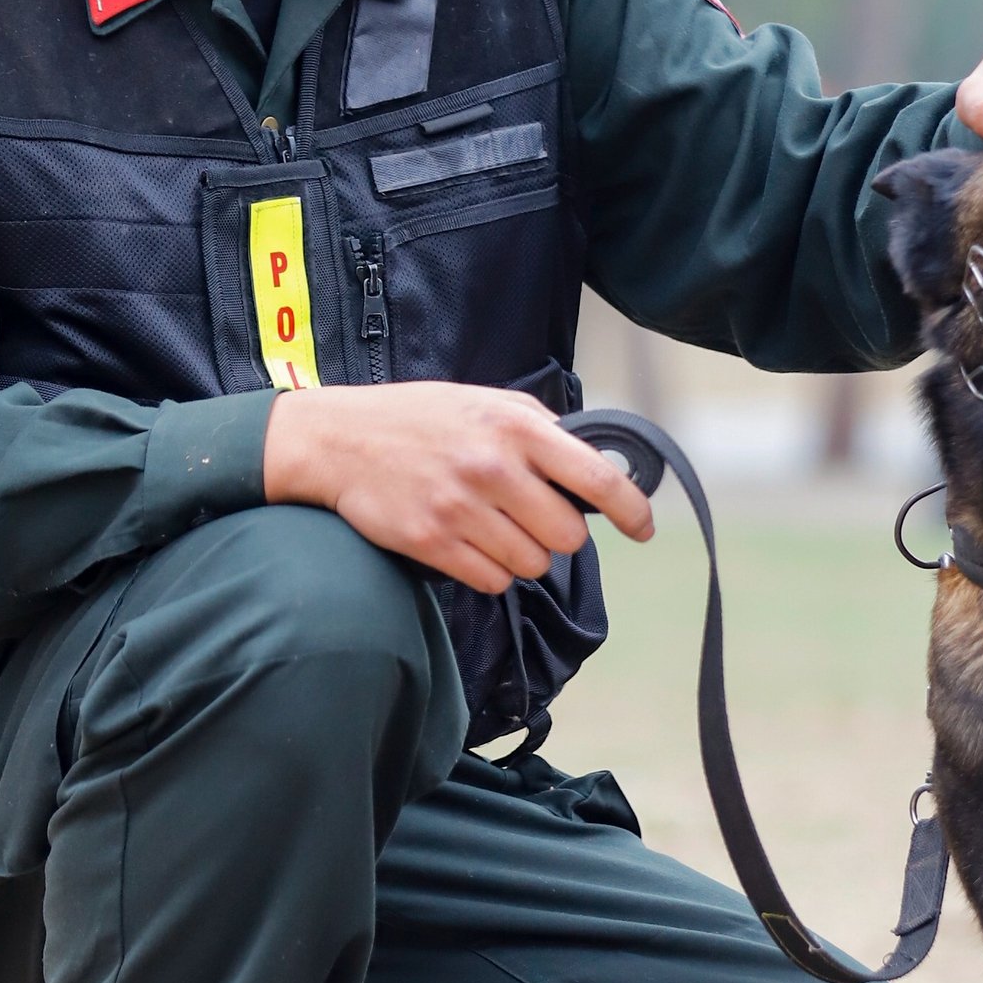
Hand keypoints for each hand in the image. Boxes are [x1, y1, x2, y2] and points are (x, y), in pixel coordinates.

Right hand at [264, 381, 653, 592]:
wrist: (338, 440)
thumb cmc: (418, 419)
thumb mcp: (484, 401)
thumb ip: (539, 427)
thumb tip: (594, 460)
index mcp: (516, 428)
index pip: (596, 478)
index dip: (632, 510)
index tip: (644, 529)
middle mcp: (493, 468)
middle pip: (567, 537)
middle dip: (558, 536)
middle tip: (532, 519)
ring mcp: (461, 508)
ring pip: (531, 564)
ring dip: (522, 555)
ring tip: (492, 527)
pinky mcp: (432, 543)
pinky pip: (490, 580)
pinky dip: (488, 571)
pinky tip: (468, 543)